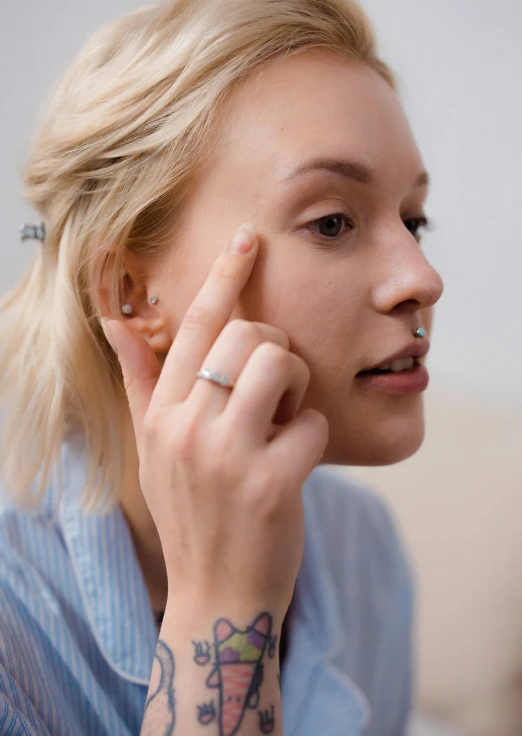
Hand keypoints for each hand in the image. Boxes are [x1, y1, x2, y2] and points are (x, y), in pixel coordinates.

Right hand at [103, 222, 328, 618]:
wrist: (217, 595)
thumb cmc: (193, 511)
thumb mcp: (155, 446)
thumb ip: (142, 382)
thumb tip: (117, 321)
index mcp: (162, 413)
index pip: (194, 326)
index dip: (224, 275)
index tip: (247, 237)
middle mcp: (187, 427)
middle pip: (250, 335)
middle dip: (277, 352)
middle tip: (274, 394)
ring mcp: (227, 456)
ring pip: (283, 364)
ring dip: (298, 389)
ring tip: (283, 422)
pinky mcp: (272, 485)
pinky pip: (313, 423)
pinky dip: (313, 439)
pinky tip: (295, 466)